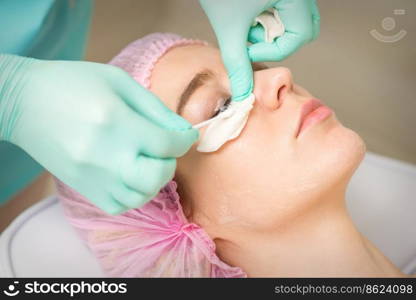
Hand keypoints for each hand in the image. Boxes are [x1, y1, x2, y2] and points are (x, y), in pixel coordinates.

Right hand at [0, 55, 197, 213]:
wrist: (23, 102)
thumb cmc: (73, 84)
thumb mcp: (119, 83)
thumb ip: (155, 108)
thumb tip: (183, 132)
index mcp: (116, 122)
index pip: (166, 143)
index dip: (184, 140)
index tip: (186, 136)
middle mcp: (105, 155)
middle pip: (157, 176)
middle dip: (170, 162)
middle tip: (164, 149)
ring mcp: (92, 177)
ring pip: (141, 196)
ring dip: (155, 181)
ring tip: (148, 162)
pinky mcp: (82, 188)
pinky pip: (120, 205)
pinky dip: (134, 194)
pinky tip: (131, 175)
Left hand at [199, 0, 319, 100]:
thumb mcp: (228, 27)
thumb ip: (237, 62)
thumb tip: (243, 92)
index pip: (300, 36)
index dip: (272, 50)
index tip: (248, 49)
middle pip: (305, 27)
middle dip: (276, 40)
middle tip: (252, 38)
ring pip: (293, 18)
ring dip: (269, 29)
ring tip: (244, 23)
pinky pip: (283, 7)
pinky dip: (265, 17)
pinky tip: (246, 13)